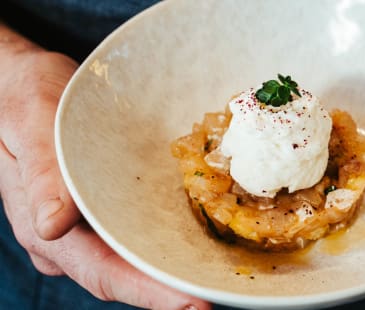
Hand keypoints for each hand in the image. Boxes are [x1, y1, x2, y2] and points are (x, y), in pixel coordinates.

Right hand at [0, 26, 210, 308]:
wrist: (21, 82)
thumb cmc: (25, 95)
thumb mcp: (30, 121)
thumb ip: (41, 172)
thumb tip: (52, 227)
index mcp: (44, 223)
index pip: (102, 273)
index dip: (149, 294)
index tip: (193, 304)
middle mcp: (68, 235)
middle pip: (126, 275)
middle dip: (172, 290)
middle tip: (219, 294)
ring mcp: (86, 224)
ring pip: (135, 256)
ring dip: (173, 268)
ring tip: (217, 275)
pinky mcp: (103, 208)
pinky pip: (137, 230)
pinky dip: (166, 239)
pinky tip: (198, 239)